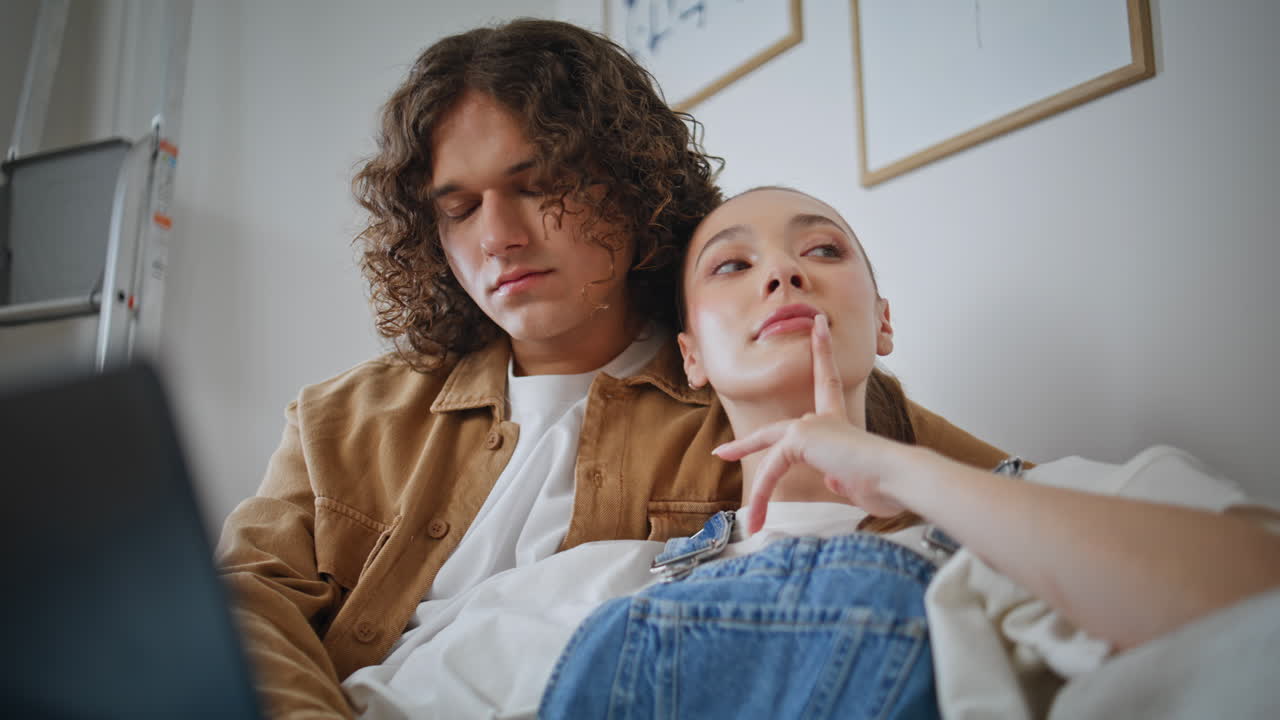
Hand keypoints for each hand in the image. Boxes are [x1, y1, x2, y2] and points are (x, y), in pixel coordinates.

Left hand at [713, 314, 911, 532]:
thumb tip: (832, 478)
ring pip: (771, 460)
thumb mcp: (860, 484)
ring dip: (761, 497)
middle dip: (749, 442)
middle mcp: (825, 420)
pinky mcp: (800, 437)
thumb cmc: (888, 483)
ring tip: (752, 523)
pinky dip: (765, 497)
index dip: (822, 356)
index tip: (818, 328)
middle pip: (779, 430)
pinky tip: (763, 519)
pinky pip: (772, 470)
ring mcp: (811, 426)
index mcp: (842, 426)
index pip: (829, 386)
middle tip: (723, 451)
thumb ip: (842, 479)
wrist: (897, 475)